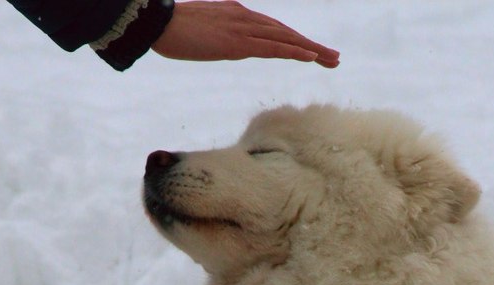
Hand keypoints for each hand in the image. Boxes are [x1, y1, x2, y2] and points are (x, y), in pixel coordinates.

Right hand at [151, 1, 339, 67]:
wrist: (158, 23)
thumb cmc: (173, 30)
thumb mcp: (203, 31)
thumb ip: (218, 33)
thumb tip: (224, 40)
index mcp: (238, 16)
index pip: (274, 30)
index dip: (295, 40)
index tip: (314, 51)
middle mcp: (245, 19)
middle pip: (286, 33)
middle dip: (312, 45)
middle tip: (335, 58)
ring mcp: (243, 29)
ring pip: (286, 39)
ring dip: (311, 49)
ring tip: (332, 60)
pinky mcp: (239, 43)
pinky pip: (273, 47)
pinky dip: (294, 51)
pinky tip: (311, 57)